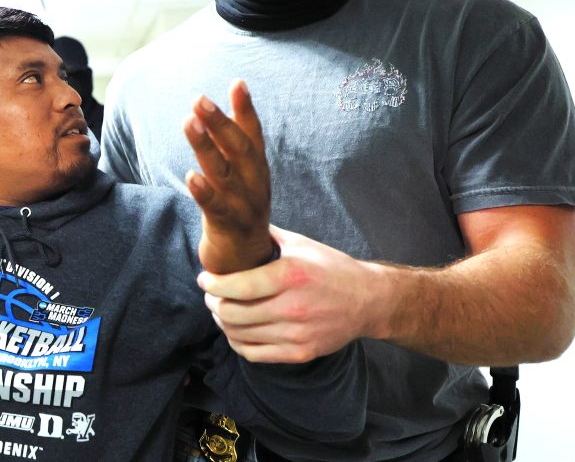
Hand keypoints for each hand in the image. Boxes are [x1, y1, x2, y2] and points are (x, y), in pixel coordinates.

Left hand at [183, 80, 273, 272]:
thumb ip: (229, 147)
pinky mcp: (229, 227)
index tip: (237, 82)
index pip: (253, 134)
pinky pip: (215, 207)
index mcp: (257, 170)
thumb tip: (214, 110)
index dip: (246, 109)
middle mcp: (255, 184)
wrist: (246, 263)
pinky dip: (204, 191)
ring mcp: (244, 206)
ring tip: (189, 122)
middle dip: (220, 122)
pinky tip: (190, 175)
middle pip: (239, 149)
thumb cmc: (239, 211)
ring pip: (224, 173)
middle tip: (199, 99)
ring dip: (206, 147)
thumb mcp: (239, 177)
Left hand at [197, 226, 380, 362]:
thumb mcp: (301, 244)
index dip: (212, 285)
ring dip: (222, 322)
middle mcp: (293, 306)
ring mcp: (296, 333)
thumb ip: (268, 235)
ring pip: (238, 335)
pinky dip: (237, 342)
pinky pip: (253, 354)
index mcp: (290, 275)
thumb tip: (236, 220)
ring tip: (221, 310)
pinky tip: (237, 330)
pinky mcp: (300, 353)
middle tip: (211, 295)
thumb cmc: (332, 268)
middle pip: (232, 313)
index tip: (205, 279)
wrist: (369, 301)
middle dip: (212, 303)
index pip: (237, 286)